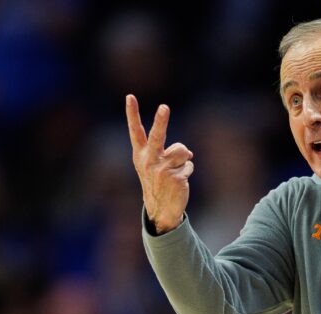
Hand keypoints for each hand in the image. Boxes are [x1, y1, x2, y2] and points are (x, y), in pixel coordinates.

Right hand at [126, 94, 192, 233]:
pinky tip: (179, 182)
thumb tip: (189, 153)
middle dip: (161, 121)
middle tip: (164, 107)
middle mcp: (149, 161)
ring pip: (183, 150)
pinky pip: (189, 165)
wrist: (160, 209)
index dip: (132, 113)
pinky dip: (187, 171)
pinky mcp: (175, 178)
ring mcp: (162, 170)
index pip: (135, 131)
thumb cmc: (158, 182)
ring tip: (175, 172)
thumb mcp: (155, 166)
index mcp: (141, 155)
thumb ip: (168, 153)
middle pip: (157, 136)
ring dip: (184, 160)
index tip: (130, 97)